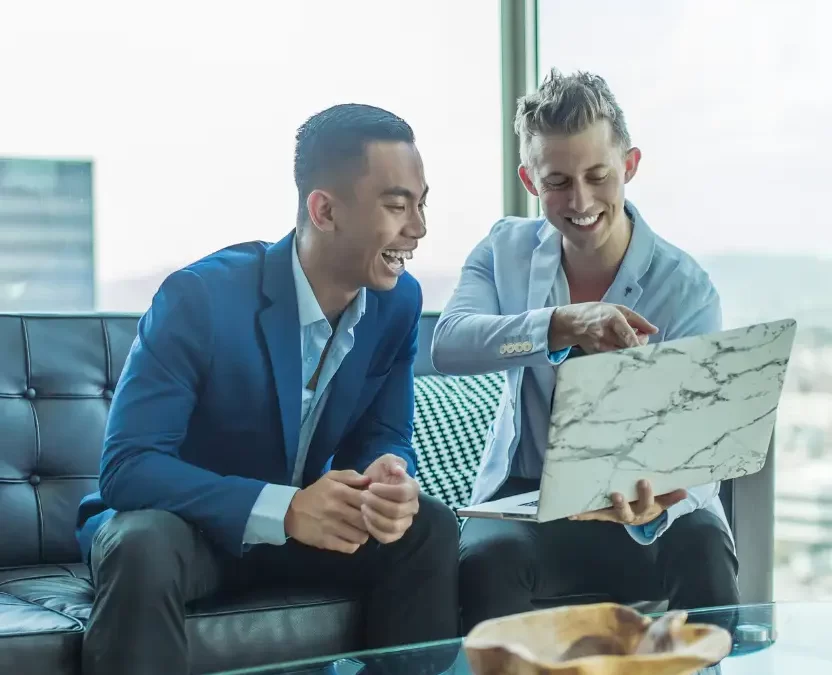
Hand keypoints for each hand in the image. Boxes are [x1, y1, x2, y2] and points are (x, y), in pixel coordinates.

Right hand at [284, 470, 370, 553]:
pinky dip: (353, 545)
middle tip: (368, 520)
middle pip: (366, 520)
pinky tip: (350, 539)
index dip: (374, 503)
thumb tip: (369, 480)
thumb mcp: (330, 477)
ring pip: (361, 536)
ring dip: (363, 534)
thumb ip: (350, 476)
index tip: (372, 505)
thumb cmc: (315, 493)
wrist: (291, 512)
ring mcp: (331, 527)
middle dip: (371, 521)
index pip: (367, 499)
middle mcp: (336, 509)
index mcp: (339, 492)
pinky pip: (349, 548)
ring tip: (359, 530)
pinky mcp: (326, 542)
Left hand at [361, 454, 419, 543]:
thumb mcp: (386, 461)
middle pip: (397, 511)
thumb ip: (392, 462)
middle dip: (376, 504)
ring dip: (374, 517)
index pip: (403, 493)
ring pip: (392, 526)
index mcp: (413, 488)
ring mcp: (405, 522)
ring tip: (363, 507)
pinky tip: (365, 518)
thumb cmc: (380, 473)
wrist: (372, 487)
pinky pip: (386, 537)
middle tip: (363, 496)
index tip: (370, 486)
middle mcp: (413, 507)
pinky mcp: (396, 534)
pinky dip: (373, 530)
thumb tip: (399, 470)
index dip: (385, 491)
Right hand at [548, 302, 657, 353]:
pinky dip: (621, 353)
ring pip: (624, 355)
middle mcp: (606, 335)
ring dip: (630, 349)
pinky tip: (618, 345)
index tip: (644, 339)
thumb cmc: (596, 312)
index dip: (641, 344)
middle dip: (639, 345)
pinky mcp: (596, 355)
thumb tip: (655, 331)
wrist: (571, 323)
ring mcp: (600, 347)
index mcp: (613, 319)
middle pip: (630, 349)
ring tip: (627, 340)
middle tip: (639, 338)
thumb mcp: (617, 309)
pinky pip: (615, 358)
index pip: (630, 339)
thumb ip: (638, 320)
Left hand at [568, 480, 686, 525]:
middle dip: (621, 503)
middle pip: (625, 512)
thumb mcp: (662, 501)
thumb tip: (685, 491)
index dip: (645, 494)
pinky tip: (570, 515)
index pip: (647, 502)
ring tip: (580, 511)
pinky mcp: (603, 514)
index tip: (644, 481)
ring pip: (604, 514)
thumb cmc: (650, 504)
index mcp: (644, 510)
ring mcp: (614, 515)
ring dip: (593, 512)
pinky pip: (592, 514)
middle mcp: (628, 515)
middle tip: (616, 494)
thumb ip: (671, 497)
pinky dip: (582, 515)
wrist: (642, 517)